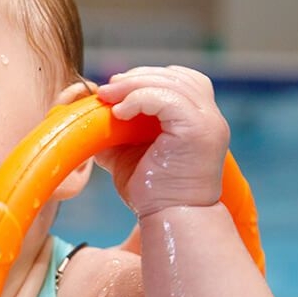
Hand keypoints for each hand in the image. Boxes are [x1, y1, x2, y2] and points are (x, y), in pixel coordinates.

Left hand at [96, 66, 229, 214]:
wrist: (172, 221)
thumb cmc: (153, 194)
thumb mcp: (128, 156)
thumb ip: (116, 134)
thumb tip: (88, 119)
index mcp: (197, 120)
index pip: (179, 79)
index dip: (146, 77)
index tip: (114, 89)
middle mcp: (210, 117)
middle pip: (176, 75)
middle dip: (137, 77)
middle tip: (106, 89)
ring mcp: (208, 123)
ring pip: (171, 82)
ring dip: (134, 85)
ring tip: (108, 97)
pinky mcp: (199, 130)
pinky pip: (167, 98)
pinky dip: (140, 98)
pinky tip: (120, 112)